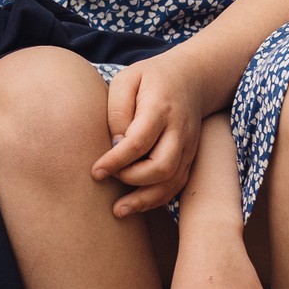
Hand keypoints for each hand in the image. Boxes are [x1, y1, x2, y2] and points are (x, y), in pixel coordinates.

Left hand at [91, 54, 204, 216]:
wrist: (192, 78)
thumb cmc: (150, 79)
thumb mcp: (127, 80)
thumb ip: (118, 111)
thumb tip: (114, 146)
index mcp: (160, 108)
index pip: (139, 141)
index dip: (116, 160)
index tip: (96, 171)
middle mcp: (179, 130)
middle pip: (161, 166)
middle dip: (131, 180)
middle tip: (107, 179)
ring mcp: (188, 146)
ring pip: (172, 181)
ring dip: (144, 199)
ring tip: (118, 211)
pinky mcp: (190, 157)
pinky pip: (177, 185)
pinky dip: (156, 198)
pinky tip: (136, 204)